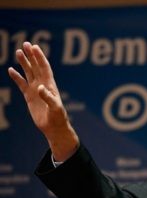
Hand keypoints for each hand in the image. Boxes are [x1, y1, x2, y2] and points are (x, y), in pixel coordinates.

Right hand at [8, 42, 78, 160]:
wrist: (54, 127)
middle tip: (25, 44)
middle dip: (32, 56)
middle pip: (36, 67)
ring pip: (29, 73)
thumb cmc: (58, 117)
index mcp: (50, 85)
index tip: (35, 47)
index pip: (45, 68)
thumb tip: (39, 87)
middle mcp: (43, 85)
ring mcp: (36, 90)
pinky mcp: (29, 97)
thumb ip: (48, 97)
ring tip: (18, 52)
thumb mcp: (55, 107)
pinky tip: (11, 70)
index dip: (40, 57)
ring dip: (24, 63)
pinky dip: (16, 77)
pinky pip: (22, 84)